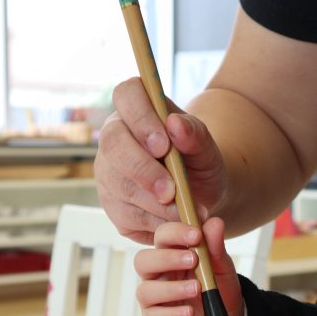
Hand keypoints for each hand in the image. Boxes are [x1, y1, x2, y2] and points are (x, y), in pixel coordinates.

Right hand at [95, 77, 227, 243]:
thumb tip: (175, 124)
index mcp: (136, 111)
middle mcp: (114, 139)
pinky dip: (155, 222)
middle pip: (113, 144)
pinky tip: (175, 221)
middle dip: (143, 169)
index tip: (164, 144)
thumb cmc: (201, 163)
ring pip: (118, 185)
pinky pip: (126, 216)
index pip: (126, 94)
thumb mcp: (208, 148)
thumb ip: (196, 134)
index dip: (140, 117)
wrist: (203, 195)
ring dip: (153, 202)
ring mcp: (108, 173)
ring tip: (185, 210)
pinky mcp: (113, 206)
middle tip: (171, 190)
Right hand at [134, 217, 244, 315]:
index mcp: (170, 255)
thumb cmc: (219, 289)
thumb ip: (216, 247)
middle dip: (166, 259)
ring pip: (145, 290)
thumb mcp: (222, 267)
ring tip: (196, 289)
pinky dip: (172, 314)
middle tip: (193, 261)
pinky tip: (189, 312)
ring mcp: (154, 300)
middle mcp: (157, 275)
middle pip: (142, 261)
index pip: (161, 237)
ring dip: (172, 288)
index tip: (196, 235)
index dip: (175, 233)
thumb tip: (215, 222)